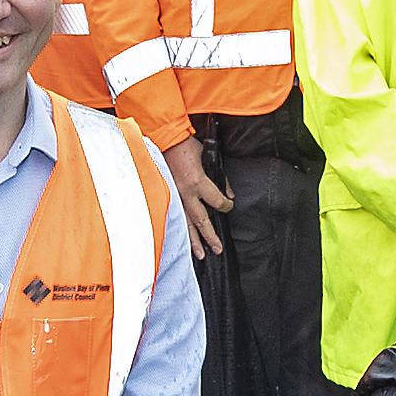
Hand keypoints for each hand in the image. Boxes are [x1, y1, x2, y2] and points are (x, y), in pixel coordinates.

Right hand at [161, 136, 230, 257]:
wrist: (165, 140)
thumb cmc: (186, 146)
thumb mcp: (208, 158)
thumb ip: (220, 179)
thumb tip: (230, 194)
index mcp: (198, 182)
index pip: (217, 201)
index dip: (226, 205)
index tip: (229, 205)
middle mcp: (186, 193)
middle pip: (201, 221)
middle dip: (210, 237)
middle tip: (217, 249)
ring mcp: (175, 196)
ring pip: (186, 224)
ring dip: (194, 241)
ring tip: (201, 255)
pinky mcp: (168, 196)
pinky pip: (176, 217)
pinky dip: (181, 230)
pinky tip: (184, 241)